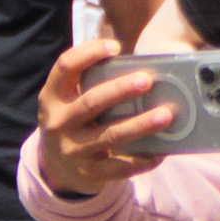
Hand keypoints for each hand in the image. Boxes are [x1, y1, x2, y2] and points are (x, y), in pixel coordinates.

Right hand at [33, 37, 178, 200]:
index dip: (88, 53)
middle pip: (90, 103)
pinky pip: (119, 167)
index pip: (65, 67)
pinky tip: (160, 153)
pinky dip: (141, 161)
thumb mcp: (71, 100)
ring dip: (139, 125)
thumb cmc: (75, 121)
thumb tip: (143, 67)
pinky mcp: (89, 173)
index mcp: (53, 97)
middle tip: (147, 80)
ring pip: (109, 136)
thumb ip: (94, 82)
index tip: (115, 47)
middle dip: (119, 90)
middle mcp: (59, 123)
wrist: (57, 168)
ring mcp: (72, 150)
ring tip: (165, 115)